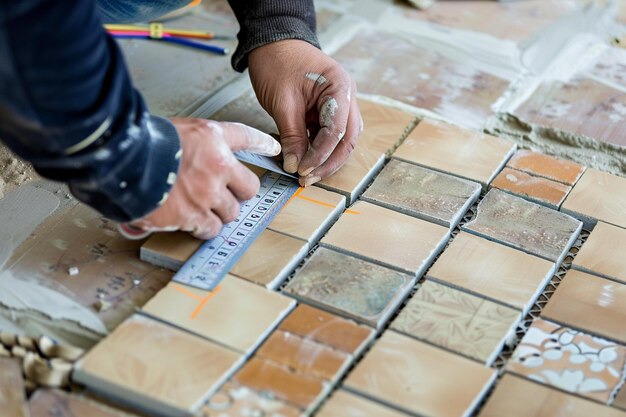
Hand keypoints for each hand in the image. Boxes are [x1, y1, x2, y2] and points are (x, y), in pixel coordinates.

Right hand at [131, 118, 280, 238]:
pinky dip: (202, 228)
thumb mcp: (177, 129)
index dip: (262, 143)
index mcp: (212, 140)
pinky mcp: (191, 215)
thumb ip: (197, 142)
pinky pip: (209, 228)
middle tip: (220, 193)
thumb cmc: (143, 143)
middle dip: (236, 194)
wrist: (121, 161)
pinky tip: (190, 221)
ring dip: (218, 213)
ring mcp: (206, 193)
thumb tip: (208, 155)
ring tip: (199, 207)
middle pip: (248, 189)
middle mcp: (216, 166)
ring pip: (230, 213)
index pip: (246, 137)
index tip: (272, 148)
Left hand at [248, 39, 362, 185]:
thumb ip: (291, 135)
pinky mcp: (327, 110)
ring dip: (326, 158)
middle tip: (308, 179)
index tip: (302, 170)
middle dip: (328, 162)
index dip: (320, 155)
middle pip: (347, 139)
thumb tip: (294, 165)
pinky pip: (328, 134)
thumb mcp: (282, 101)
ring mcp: (338, 103)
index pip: (336, 130)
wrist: (271, 41)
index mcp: (339, 87)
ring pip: (341, 140)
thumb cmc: (277, 62)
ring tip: (307, 174)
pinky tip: (304, 160)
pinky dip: (318, 149)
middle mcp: (345, 96)